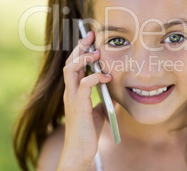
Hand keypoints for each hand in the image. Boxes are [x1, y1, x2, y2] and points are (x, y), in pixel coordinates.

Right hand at [58, 31, 111, 169]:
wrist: (81, 151)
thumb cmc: (89, 131)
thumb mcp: (99, 109)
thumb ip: (104, 96)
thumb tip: (117, 87)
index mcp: (74, 90)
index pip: (74, 64)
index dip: (80, 49)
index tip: (90, 37)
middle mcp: (70, 91)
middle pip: (70, 61)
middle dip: (80, 46)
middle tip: (91, 35)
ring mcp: (73, 98)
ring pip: (70, 69)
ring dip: (84, 58)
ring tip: (96, 53)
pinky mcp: (79, 106)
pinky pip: (84, 85)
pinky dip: (96, 77)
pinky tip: (107, 77)